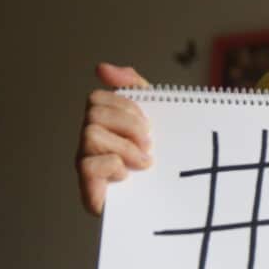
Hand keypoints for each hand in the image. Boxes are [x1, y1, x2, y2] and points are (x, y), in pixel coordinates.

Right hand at [76, 62, 152, 214]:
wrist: (182, 200)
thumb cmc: (167, 157)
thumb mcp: (158, 116)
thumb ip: (133, 88)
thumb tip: (102, 68)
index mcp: (104, 126)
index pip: (97, 99)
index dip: (125, 107)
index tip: (148, 124)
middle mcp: (89, 145)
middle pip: (93, 114)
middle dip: (128, 126)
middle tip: (149, 145)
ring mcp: (87, 167)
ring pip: (90, 135)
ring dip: (124, 147)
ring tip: (144, 162)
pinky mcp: (90, 193)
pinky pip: (87, 166)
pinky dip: (112, 166)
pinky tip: (127, 176)